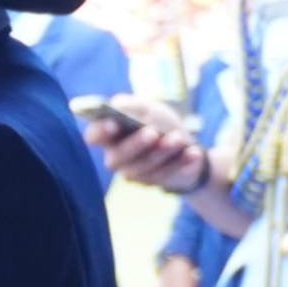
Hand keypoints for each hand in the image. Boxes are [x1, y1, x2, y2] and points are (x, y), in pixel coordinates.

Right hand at [87, 97, 211, 194]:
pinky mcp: (154, 182)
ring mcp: (134, 173)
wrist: (184, 145)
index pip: (94, 136)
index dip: (99, 132)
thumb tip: (117, 104)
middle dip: (136, 144)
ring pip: (145, 167)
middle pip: (118, 157)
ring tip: (179, 138)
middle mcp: (116, 157)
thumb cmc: (159, 124)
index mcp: (109, 135)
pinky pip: (166, 175)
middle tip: (152, 132)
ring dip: (164, 152)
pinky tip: (194, 152)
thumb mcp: (149, 108)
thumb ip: (133, 105)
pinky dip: (182, 162)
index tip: (112, 124)